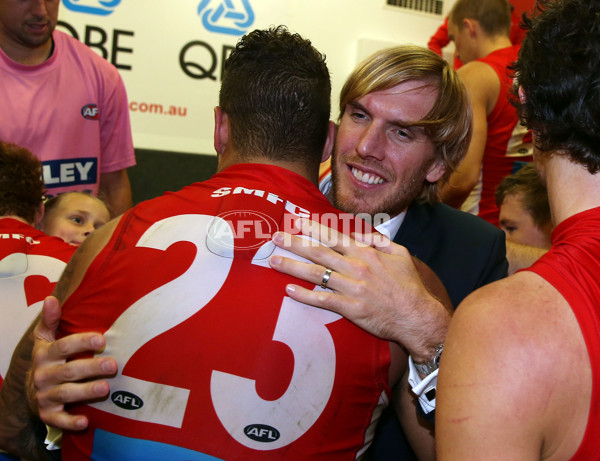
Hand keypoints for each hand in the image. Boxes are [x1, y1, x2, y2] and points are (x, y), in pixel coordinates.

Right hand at [27, 296, 117, 430]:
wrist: (29, 390)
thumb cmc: (47, 358)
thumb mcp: (44, 338)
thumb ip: (51, 320)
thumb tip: (51, 298)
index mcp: (45, 354)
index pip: (64, 346)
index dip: (82, 342)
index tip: (101, 339)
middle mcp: (44, 375)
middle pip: (69, 371)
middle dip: (92, 367)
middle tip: (113, 365)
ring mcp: (45, 395)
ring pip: (66, 393)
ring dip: (86, 391)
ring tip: (106, 387)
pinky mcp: (47, 414)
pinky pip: (58, 420)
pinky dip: (71, 422)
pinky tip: (85, 421)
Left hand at [269, 218, 450, 361]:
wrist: (417, 316)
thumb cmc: (410, 286)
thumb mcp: (401, 254)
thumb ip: (381, 241)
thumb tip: (365, 233)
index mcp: (366, 253)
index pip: (333, 236)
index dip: (313, 228)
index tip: (296, 221)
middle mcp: (355, 267)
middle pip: (318, 252)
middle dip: (294, 243)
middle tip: (274, 237)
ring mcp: (352, 288)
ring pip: (315, 274)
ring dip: (292, 266)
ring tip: (273, 260)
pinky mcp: (350, 308)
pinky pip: (322, 300)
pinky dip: (304, 295)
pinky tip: (288, 291)